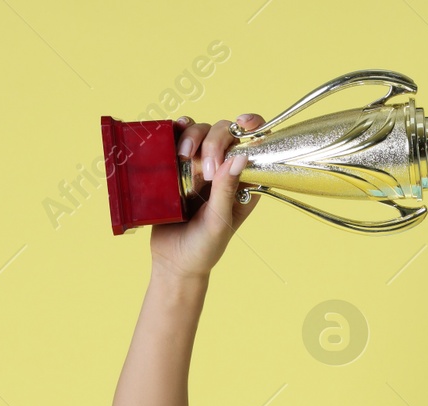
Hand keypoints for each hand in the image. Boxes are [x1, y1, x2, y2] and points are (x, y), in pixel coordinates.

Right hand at [149, 113, 265, 280]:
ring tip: (184, 159)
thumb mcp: (219, 222)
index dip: (253, 128)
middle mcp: (225, 171)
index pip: (254, 146)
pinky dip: (177, 130)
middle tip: (206, 172)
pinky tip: (174, 134)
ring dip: (193, 137)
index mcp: (245, 183)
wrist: (173, 261)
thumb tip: (240, 156)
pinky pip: (178, 138)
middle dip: (215, 142)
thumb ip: (226, 190)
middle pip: (225, 133)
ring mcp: (200, 166)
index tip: (245, 122)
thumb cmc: (203, 248)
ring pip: (201, 131)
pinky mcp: (177, 166)